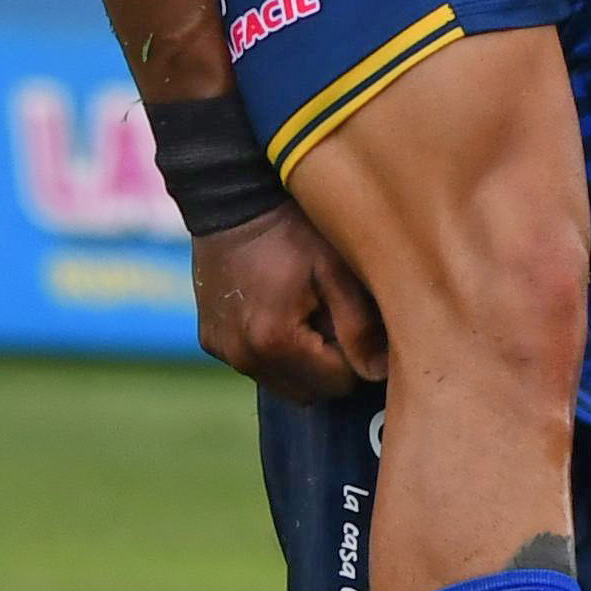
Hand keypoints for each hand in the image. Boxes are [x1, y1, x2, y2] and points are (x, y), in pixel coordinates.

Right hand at [194, 202, 386, 402]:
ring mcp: (223, 351)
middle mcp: (242, 356)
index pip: (338, 383)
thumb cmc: (291, 229)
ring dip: (304, 362)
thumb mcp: (336, 270)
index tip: (357, 322)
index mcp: (275, 341)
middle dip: (331, 365)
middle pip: (310, 392)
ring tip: (308, 310)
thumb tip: (379, 373)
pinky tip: (281, 310)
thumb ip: (361, 327)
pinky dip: (275, 351)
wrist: (230, 198)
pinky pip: (256, 364)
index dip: (357, 357)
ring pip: (283, 383)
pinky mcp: (211, 341)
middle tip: (335, 316)